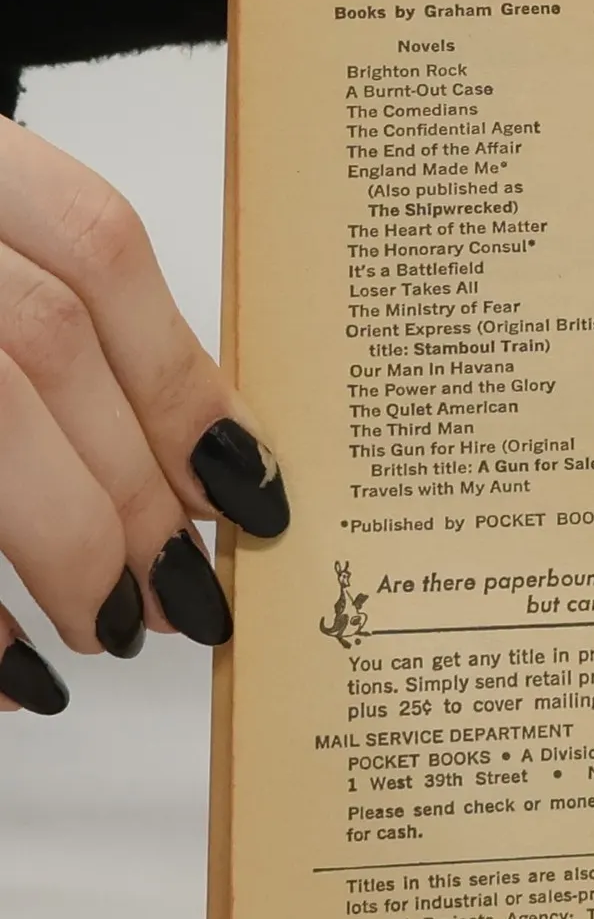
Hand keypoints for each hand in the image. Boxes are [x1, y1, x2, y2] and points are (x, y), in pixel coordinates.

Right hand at [0, 120, 289, 718]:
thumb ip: (48, 315)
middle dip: (131, 485)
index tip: (244, 486)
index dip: (178, 375)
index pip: (92, 243)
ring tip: (107, 629)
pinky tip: (7, 675)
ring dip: (62, 539)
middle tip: (184, 592)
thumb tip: (205, 458)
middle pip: (34, 340)